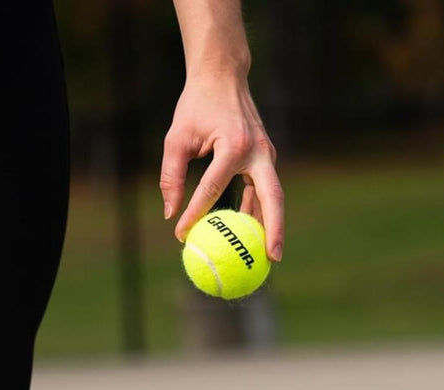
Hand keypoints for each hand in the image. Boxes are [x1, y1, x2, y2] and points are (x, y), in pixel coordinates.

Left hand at [159, 72, 283, 261]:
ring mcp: (266, 154)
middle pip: (272, 198)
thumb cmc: (197, 106)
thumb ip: (172, 175)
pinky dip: (258, 212)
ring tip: (264, 256)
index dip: (195, 215)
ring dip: (270, 226)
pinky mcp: (265, 158)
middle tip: (269, 259)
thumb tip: (170, 213)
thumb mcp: (177, 137)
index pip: (212, 189)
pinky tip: (248, 233)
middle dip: (273, 230)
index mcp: (233, 145)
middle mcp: (257, 151)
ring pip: (272, 197)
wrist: (223, 76)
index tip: (182, 236)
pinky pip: (264, 191)